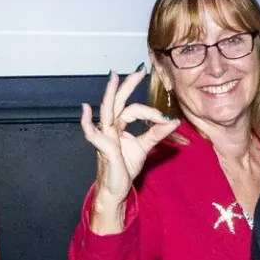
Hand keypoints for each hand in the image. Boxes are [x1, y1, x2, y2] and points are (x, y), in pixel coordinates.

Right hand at [80, 69, 180, 205]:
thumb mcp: (145, 147)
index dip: (150, 112)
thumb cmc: (125, 167)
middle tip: (139, 70)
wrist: (116, 190)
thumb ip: (156, 133)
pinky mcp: (104, 149)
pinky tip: (85, 110)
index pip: (133, 110)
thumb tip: (174, 120)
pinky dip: (87, 122)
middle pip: (118, 102)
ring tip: (113, 77)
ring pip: (107, 111)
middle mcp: (110, 128)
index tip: (166, 118)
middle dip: (127, 85)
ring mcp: (105, 137)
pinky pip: (93, 134)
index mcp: (119, 126)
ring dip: (111, 94)